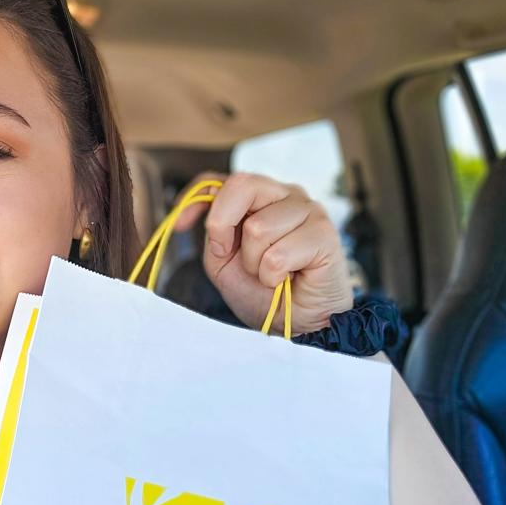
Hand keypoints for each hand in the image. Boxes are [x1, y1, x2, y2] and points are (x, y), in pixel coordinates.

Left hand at [172, 171, 353, 334]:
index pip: (223, 180)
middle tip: (234, 257)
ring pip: (259, 228)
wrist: (297, 324)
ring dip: (255, 263)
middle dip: (224, 227)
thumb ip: (215, 233)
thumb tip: (205, 212)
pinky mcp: (324, 234)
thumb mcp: (224, 262)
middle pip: (243, 185)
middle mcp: (286, 196)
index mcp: (261, 199)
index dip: (196, 198)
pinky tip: (287, 279)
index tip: (181, 226)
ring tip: (271, 274)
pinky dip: (273, 276)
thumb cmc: (264, 292)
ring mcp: (309, 210)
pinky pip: (279, 254)